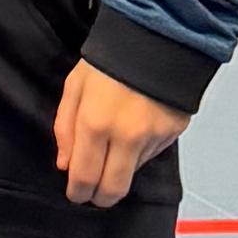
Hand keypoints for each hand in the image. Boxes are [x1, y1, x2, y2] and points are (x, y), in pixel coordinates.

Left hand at [51, 58, 187, 209]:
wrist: (156, 40)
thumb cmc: (107, 61)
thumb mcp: (75, 87)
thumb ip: (66, 128)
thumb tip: (65, 165)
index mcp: (95, 124)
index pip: (85, 177)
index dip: (78, 192)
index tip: (75, 194)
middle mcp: (126, 137)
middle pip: (114, 189)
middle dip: (101, 197)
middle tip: (93, 193)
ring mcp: (153, 138)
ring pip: (133, 173)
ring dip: (120, 170)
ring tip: (113, 147)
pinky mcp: (172, 134)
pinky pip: (151, 156)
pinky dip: (138, 153)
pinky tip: (134, 133)